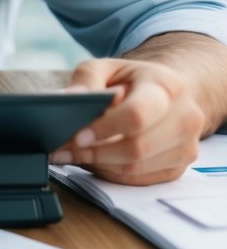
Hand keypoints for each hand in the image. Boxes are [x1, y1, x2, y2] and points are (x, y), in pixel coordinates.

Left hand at [50, 57, 205, 184]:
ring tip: (70, 155)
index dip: (104, 129)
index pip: (137, 115)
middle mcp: (186, 117)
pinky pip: (139, 179)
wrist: (165, 94)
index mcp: (168, 86)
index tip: (76, 136)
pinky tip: (92, 162)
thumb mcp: (105, 68)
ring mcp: (187, 145)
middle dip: (94, 152)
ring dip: (97, 165)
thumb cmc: (130, 81)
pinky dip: (110, 173)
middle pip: (137, 147)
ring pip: (136, 167)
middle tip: (62, 150)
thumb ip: (86, 79)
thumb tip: (69, 97)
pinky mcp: (178, 167)